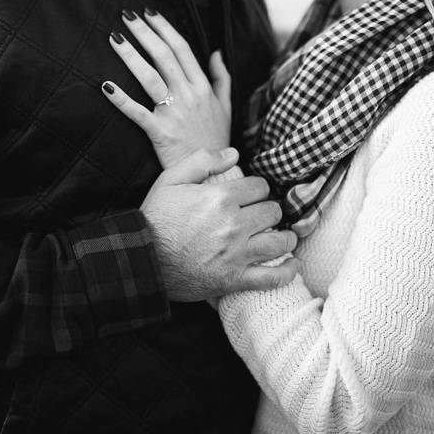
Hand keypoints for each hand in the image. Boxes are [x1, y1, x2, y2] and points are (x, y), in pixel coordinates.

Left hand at [102, 8, 230, 169]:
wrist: (214, 174)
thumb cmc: (216, 140)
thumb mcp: (226, 106)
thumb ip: (221, 77)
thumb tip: (216, 51)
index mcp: (203, 86)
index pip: (182, 48)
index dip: (164, 28)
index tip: (149, 12)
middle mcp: (189, 95)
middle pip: (164, 56)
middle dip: (144, 33)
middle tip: (125, 15)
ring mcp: (174, 113)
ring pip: (150, 77)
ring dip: (131, 56)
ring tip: (114, 38)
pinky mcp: (161, 132)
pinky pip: (137, 113)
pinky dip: (121, 99)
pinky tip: (105, 85)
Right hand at [140, 147, 299, 301]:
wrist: (142, 259)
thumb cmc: (155, 218)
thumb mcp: (171, 179)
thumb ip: (203, 159)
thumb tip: (234, 154)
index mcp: (220, 198)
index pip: (260, 187)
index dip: (257, 190)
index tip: (250, 196)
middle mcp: (233, 225)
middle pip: (273, 212)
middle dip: (269, 211)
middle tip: (261, 216)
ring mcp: (236, 254)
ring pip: (280, 241)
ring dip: (284, 237)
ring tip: (280, 236)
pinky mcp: (235, 279)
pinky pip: (272, 277)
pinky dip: (287, 271)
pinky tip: (291, 264)